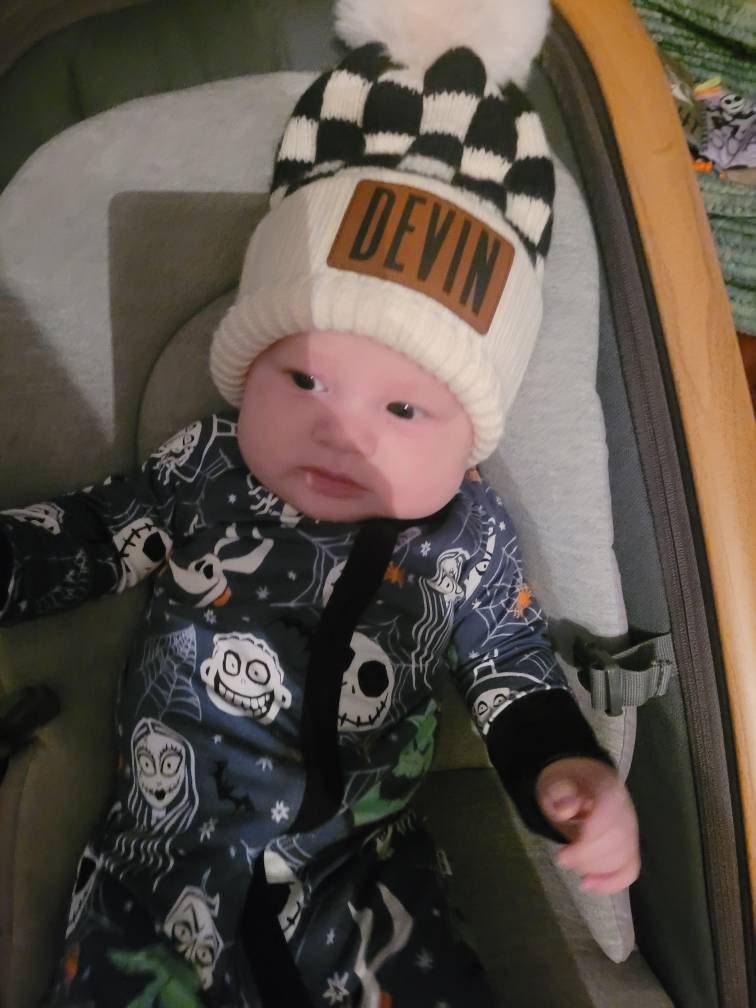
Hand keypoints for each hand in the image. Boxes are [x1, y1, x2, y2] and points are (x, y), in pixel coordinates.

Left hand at [535, 756, 639, 893]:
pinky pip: (630, 870)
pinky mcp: (630, 849)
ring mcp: (631, 831)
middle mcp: (625, 809)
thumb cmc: (567, 785)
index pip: (610, 810)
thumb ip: (558, 793)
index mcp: (608, 787)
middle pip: (618, 839)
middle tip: (562, 859)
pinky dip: (612, 883)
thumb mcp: (555, 782)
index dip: (591, 834)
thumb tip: (565, 810)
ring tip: (572, 864)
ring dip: (595, 868)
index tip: (565, 852)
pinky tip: (589, 885)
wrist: (581, 785)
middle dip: (587, 856)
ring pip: (625, 857)